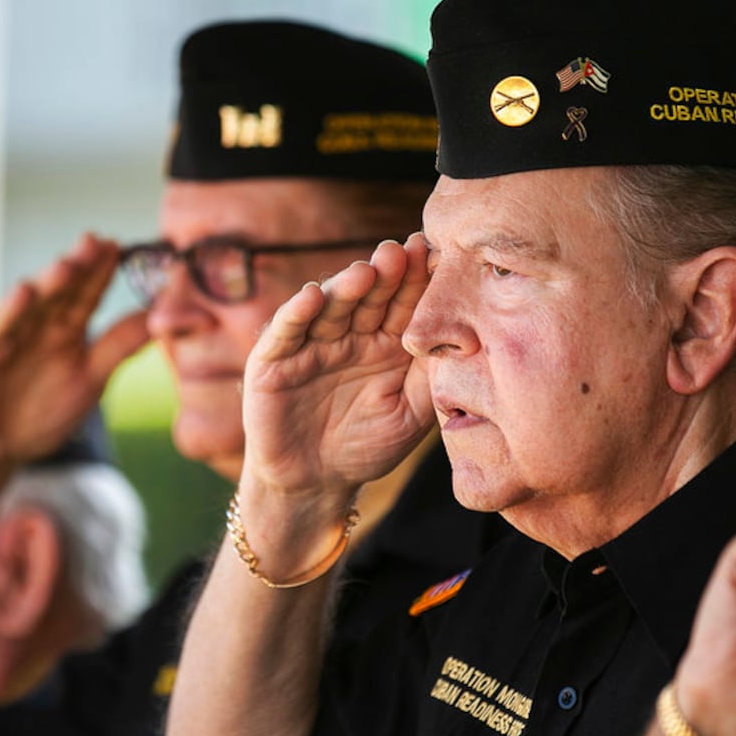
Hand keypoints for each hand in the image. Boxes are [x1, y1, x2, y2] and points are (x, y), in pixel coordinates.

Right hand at [0, 234, 148, 478]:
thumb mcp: (90, 379)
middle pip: (57, 293)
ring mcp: (0, 338)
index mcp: (61, 331)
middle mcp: (31, 326)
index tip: (122, 248)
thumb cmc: (38, 416)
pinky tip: (23, 293)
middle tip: (99, 241)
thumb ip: (119, 347)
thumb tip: (161, 317)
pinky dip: (6, 313)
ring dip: (47, 284)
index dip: (101, 273)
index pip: (84, 296)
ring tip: (69, 263)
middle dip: (77, 267)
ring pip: (26, 306)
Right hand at [242, 234, 435, 496]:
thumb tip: (462, 335)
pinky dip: (297, 312)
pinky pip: (286, 330)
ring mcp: (311, 343)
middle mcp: (349, 334)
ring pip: (330, 306)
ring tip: (366, 271)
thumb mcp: (410, 413)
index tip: (438, 255)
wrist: (315, 484)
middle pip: (370, 296)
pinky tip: (313, 296)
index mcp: (386, 342)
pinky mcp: (274, 359)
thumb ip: (430, 376)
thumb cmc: (367, 447)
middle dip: (387, 273)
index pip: (404, 303)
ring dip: (346, 286)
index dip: (418, 280)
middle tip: (405, 251)